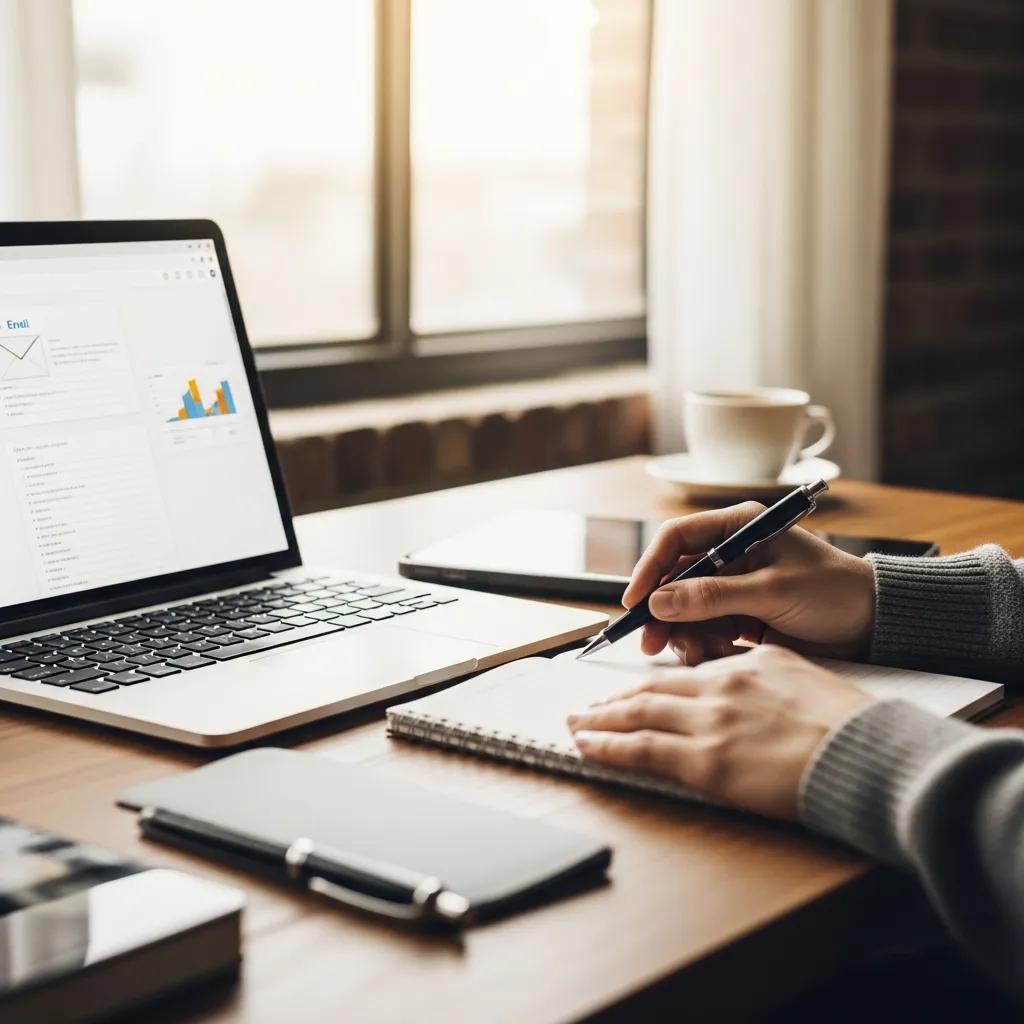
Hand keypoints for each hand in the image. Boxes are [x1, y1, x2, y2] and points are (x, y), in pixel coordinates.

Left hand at [567, 645, 871, 818]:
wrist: (870, 755)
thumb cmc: (853, 728)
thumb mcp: (808, 682)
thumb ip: (769, 680)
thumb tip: (749, 690)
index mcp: (749, 664)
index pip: (686, 673)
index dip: (651, 683)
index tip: (632, 691)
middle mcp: (723, 685)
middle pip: (652, 688)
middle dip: (613, 698)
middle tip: (589, 705)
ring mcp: (711, 721)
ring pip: (637, 713)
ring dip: (600, 719)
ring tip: (577, 723)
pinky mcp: (706, 760)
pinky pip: (642, 749)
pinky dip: (608, 746)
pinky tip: (587, 746)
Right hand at [623, 502, 875, 664]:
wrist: (874, 627)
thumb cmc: (835, 592)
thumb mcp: (773, 591)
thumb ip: (714, 596)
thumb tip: (659, 601)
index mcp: (739, 527)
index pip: (677, 538)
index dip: (650, 567)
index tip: (635, 600)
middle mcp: (730, 553)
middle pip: (674, 578)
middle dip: (663, 611)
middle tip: (650, 642)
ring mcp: (733, 586)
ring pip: (685, 609)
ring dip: (684, 632)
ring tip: (698, 653)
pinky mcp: (739, 615)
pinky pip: (704, 629)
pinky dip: (704, 644)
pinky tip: (718, 654)